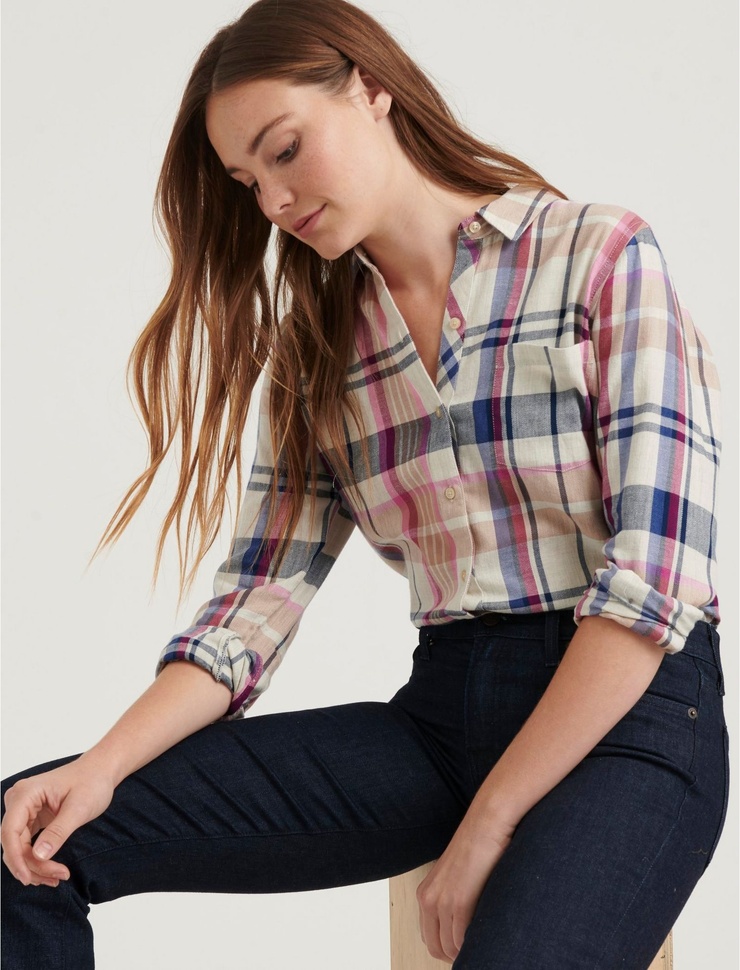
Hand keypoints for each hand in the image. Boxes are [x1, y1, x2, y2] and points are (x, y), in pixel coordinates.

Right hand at [1, 756, 114, 887]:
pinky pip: (26, 843)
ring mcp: (23, 810)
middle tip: (58, 877)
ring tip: (58, 876)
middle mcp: (19, 800)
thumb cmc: (92, 782)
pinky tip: (50, 870)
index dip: (16, 857)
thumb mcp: (79, 808)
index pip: (10, 831)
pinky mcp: (31, 818)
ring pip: (19, 847)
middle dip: (32, 865)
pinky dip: (37, 859)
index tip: (28, 877)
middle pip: (14, 843)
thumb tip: (38, 856)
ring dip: (34, 866)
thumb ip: (58, 832)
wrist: (100, 771)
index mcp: (26, 793)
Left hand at [416, 809, 515, 962]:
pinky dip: (475, 944)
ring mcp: (442, 901)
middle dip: (455, 955)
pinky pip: (463, 939)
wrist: (486, 823)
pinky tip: (486, 937)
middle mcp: (428, 898)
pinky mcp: (460, 901)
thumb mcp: (455, 878)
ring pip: (451, 947)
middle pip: (436, 947)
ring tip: (483, 944)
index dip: (447, 950)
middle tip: (473, 952)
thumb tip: (463, 928)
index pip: (430, 938)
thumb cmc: (477, 846)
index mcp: (425, 893)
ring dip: (466, 952)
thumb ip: (452, 902)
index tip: (463, 950)